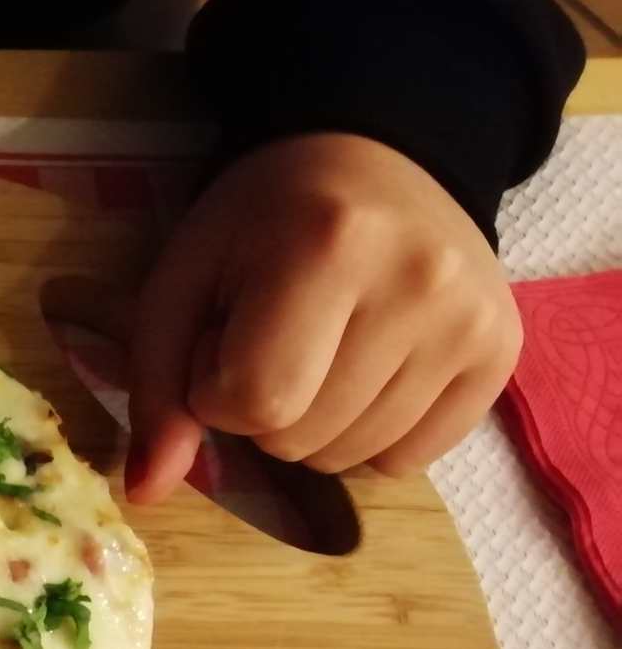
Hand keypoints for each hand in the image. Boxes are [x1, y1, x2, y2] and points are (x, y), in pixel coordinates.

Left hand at [126, 132, 522, 503]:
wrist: (376, 158)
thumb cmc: (261, 222)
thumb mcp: (182, 282)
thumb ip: (157, 386)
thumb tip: (147, 491)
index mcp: (328, 248)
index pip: (256, 402)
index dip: (215, 394)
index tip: (220, 344)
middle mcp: (418, 284)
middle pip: (301, 439)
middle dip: (262, 410)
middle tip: (273, 339)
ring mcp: (471, 321)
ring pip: (351, 460)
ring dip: (313, 427)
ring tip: (319, 348)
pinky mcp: (501, 353)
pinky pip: (408, 461)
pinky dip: (368, 438)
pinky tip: (365, 371)